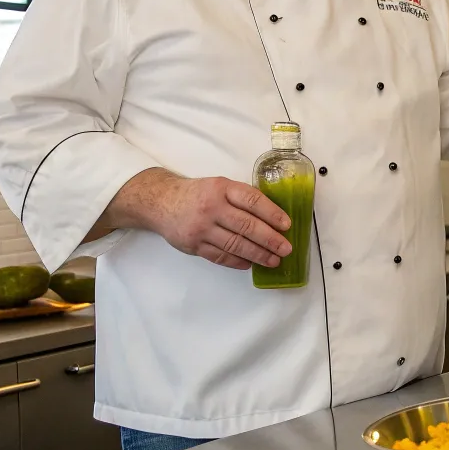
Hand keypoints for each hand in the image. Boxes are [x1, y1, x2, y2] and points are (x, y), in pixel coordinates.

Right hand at [104, 170, 292, 269]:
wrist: (162, 202)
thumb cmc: (198, 194)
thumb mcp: (219, 185)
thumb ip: (240, 198)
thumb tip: (272, 217)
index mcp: (222, 188)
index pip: (252, 200)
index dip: (272, 213)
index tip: (287, 225)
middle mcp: (212, 208)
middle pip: (246, 225)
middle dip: (270, 239)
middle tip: (286, 248)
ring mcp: (201, 228)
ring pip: (235, 244)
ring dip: (258, 254)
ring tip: (273, 260)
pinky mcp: (194, 245)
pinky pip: (220, 256)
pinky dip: (238, 261)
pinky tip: (250, 263)